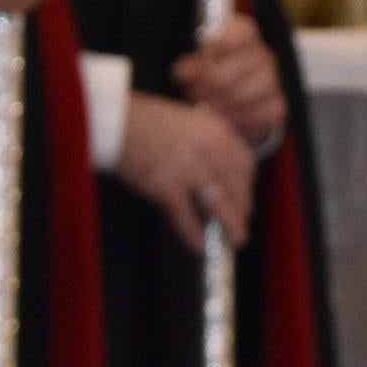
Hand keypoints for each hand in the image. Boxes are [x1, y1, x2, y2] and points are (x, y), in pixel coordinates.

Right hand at [116, 92, 254, 251]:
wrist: (119, 121)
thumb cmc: (149, 121)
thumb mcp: (191, 122)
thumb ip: (209, 144)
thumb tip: (218, 175)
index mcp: (218, 132)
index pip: (246, 165)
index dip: (247, 185)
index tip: (245, 197)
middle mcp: (210, 151)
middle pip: (238, 188)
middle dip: (243, 211)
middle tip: (241, 225)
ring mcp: (190, 170)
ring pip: (220, 206)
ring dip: (231, 227)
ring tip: (234, 241)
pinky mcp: (167, 187)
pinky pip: (188, 217)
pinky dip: (195, 235)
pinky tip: (201, 246)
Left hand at [174, 16, 284, 149]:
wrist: (224, 109)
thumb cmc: (208, 81)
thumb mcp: (194, 71)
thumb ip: (189, 67)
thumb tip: (184, 70)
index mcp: (241, 38)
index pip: (244, 30)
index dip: (224, 42)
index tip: (204, 55)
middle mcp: (261, 56)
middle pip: (246, 62)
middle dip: (218, 79)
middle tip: (198, 89)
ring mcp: (272, 81)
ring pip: (257, 88)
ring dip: (229, 100)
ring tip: (209, 105)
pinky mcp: (277, 105)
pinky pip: (265, 111)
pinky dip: (243, 117)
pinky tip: (225, 119)